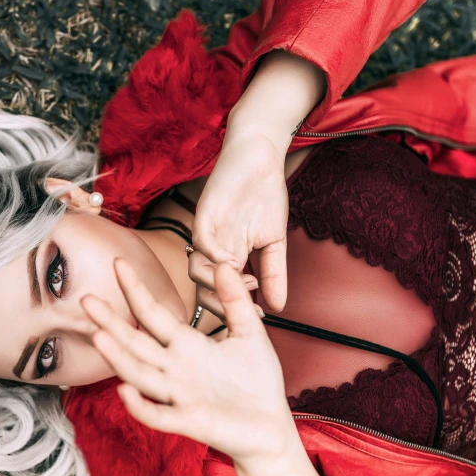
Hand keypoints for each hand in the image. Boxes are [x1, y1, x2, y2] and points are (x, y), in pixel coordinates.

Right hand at [80, 258, 293, 464]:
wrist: (271, 426)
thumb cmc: (256, 382)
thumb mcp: (249, 333)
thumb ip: (235, 300)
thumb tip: (224, 265)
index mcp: (185, 345)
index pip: (152, 314)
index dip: (135, 290)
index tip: (119, 263)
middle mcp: (174, 368)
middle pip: (135, 342)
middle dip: (110, 322)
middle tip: (86, 300)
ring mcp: (178, 396)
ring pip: (140, 375)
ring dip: (118, 358)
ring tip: (98, 336)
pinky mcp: (190, 422)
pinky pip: (158, 415)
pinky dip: (141, 406)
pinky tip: (125, 390)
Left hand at [191, 134, 288, 313]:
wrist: (261, 158)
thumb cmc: (264, 197)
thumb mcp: (274, 242)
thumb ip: (274, 274)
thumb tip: (279, 307)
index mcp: (225, 258)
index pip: (221, 294)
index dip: (235, 310)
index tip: (259, 317)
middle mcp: (210, 249)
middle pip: (202, 289)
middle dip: (223, 305)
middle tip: (248, 311)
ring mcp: (205, 232)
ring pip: (196, 269)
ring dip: (219, 283)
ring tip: (247, 282)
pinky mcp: (204, 213)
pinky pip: (200, 241)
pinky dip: (214, 256)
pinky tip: (234, 262)